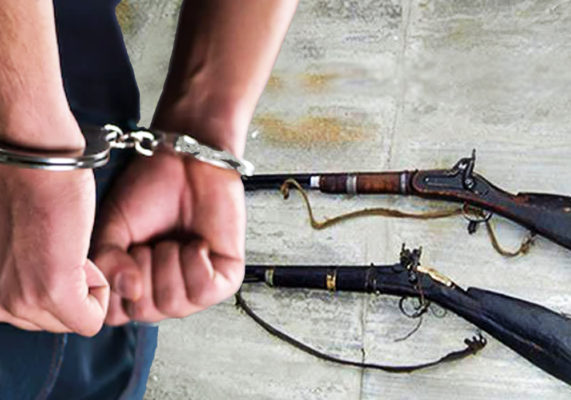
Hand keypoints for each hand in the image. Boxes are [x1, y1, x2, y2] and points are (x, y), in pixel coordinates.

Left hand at [0, 167, 108, 335]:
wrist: (34, 161)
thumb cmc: (26, 187)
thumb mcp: (13, 247)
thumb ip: (22, 276)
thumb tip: (48, 289)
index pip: (32, 316)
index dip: (54, 284)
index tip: (49, 254)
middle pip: (52, 322)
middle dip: (68, 291)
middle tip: (62, 250)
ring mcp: (20, 299)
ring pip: (73, 320)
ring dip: (82, 288)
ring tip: (68, 249)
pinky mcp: (52, 292)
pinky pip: (90, 318)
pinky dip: (98, 293)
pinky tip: (83, 259)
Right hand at [92, 150, 245, 324]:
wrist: (185, 163)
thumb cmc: (149, 192)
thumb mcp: (112, 228)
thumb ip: (106, 264)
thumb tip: (129, 291)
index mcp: (134, 286)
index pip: (114, 316)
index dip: (114, 284)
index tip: (121, 251)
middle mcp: (163, 292)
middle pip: (144, 313)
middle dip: (142, 269)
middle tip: (151, 241)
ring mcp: (194, 289)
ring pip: (173, 304)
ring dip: (168, 262)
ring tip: (173, 240)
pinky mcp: (225, 279)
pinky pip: (204, 292)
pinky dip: (195, 263)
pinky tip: (196, 243)